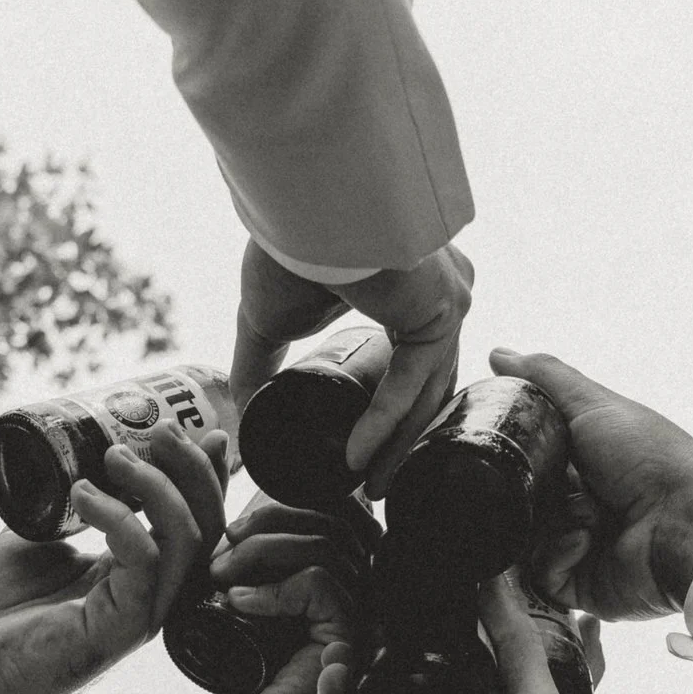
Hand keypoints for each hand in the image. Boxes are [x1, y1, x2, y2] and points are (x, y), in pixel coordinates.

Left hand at [0, 425, 224, 693]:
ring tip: (117, 456)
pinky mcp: (118, 628)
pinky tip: (85, 495)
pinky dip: (121, 519)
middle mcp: (149, 594)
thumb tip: (66, 460)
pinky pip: (143, 562)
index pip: (193, 522)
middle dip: (192, 470)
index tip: (189, 430)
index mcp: (136, 574)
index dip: (203, 475)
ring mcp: (139, 614)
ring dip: (159, 487)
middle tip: (159, 430)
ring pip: (188, 541)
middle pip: (206, 527)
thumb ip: (59, 509)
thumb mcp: (29, 542)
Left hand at [216, 500, 366, 693]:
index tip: (231, 530)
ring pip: (324, 543)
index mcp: (345, 582)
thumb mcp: (245, 619)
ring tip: (222, 575)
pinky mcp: (350, 638)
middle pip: (333, 517)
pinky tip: (240, 604)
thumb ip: (252, 573)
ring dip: (262, 551)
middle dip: (268, 520)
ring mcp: (362, 615)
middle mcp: (364, 593)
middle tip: (223, 545)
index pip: (332, 513)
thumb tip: (232, 526)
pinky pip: (319, 583)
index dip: (282, 507)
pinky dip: (272, 587)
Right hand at [231, 239, 474, 480]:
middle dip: (400, 445)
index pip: (415, 368)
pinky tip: (357, 457)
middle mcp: (442, 295)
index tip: (365, 459)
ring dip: (396, 446)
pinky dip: (383, 421)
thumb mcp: (269, 320)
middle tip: (375, 489)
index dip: (393, 418)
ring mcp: (449, 300)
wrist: (297, 203)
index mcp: (414, 293)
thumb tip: (242, 417)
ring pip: (426, 392)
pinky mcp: (440, 308)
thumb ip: (261, 367)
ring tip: (371, 490)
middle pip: (427, 388)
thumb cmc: (287, 243)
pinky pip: (412, 379)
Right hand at [488, 349, 692, 620]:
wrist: (683, 522)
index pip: (531, 466)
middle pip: (522, 507)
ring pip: (525, 544)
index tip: (502, 452)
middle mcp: (582, 509)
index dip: (515, 460)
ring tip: (581, 515)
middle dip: (527, 497)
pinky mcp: (581, 588)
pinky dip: (558, 557)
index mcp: (586, 468)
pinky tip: (585, 541)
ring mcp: (581, 551)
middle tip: (540, 487)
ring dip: (548, 526)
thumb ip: (547, 378)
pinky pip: (543, 577)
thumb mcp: (594, 405)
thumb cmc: (649, 458)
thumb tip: (499, 353)